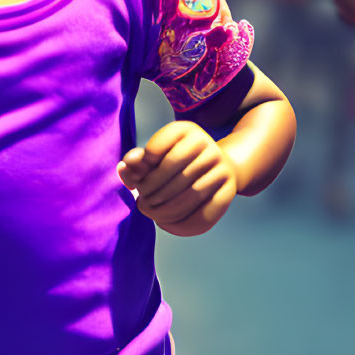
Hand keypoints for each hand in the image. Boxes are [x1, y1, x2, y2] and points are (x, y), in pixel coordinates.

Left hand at [117, 121, 238, 236]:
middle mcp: (207, 144)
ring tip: (151, 213)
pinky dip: (181, 224)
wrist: (215, 168)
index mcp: (185, 130)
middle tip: (141, 203)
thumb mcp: (155, 157)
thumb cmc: (175, 163)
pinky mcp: (229, 190)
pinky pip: (204, 213)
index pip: (154, 149)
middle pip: (170, 171)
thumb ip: (137, 162)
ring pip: (188, 195)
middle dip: (150, 192)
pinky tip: (166, 224)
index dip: (141, 168)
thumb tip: (125, 166)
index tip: (138, 180)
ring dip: (163, 210)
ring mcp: (221, 167)